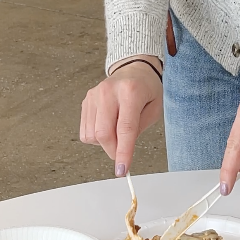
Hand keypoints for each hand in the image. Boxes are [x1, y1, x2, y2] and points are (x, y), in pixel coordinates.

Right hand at [80, 59, 163, 176]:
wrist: (134, 69)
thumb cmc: (147, 89)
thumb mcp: (154, 108)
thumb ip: (139, 129)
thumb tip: (122, 150)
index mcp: (131, 91)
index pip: (125, 128)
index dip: (123, 152)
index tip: (122, 170)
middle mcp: (109, 91)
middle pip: (103, 133)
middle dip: (113, 151)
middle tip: (122, 154)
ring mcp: (94, 95)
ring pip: (91, 135)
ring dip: (104, 143)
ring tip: (117, 131)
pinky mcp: (86, 100)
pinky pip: (85, 130)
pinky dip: (96, 136)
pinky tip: (107, 126)